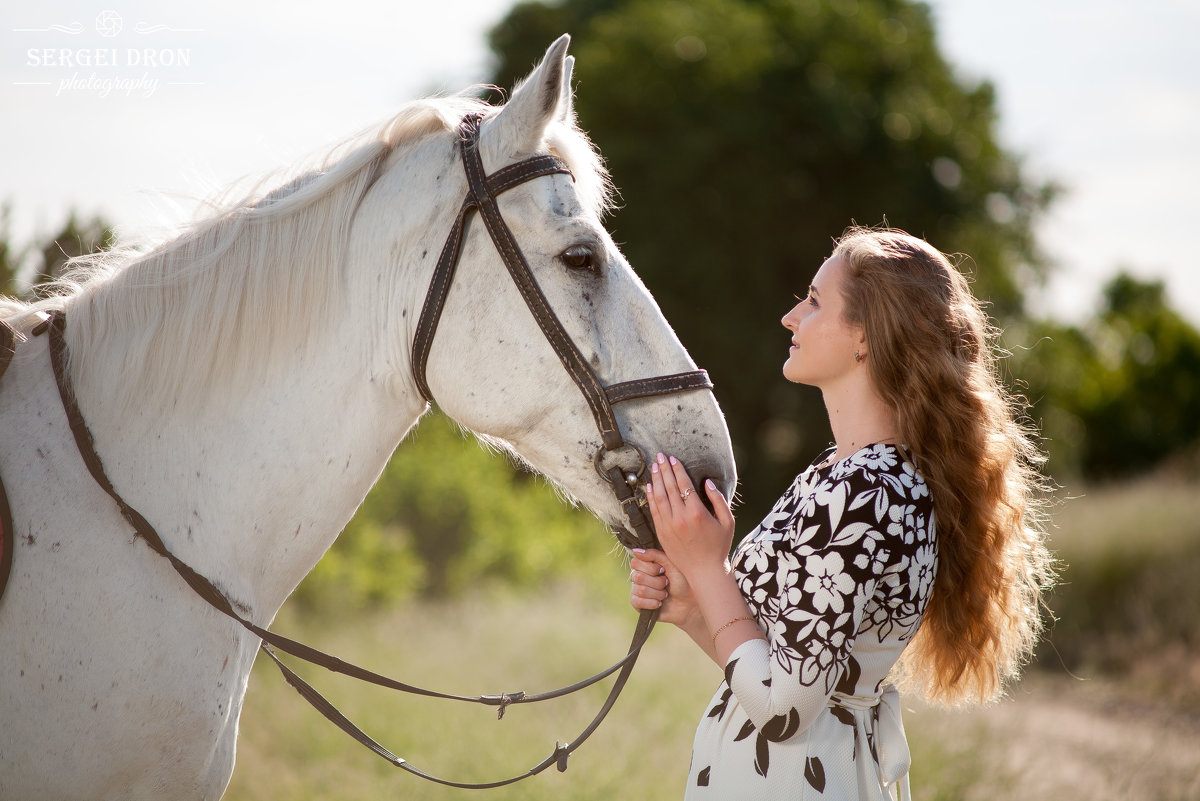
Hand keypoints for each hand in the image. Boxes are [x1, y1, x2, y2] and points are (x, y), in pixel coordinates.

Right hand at [629, 548, 702, 631]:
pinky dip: (652, 603)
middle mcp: (639, 576)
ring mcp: (637, 590)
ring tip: (665, 594)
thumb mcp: (671, 565)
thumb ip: (655, 555)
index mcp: (646, 565)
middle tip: (666, 583)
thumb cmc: (682, 582)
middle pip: (637, 576)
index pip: (635, 562)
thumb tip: (636, 550)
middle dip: (657, 582)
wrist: (688, 604)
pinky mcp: (637, 604)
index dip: (650, 568)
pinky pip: (637, 602)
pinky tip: (659, 603)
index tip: (663, 570)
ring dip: (657, 593)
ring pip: (640, 590)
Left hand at [645, 452, 735, 583]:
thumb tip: (706, 483)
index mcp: (697, 513)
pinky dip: (651, 497)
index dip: (678, 470)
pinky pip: (654, 511)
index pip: (684, 485)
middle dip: (664, 470)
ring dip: (656, 480)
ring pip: (659, 497)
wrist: (704, 571)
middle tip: (659, 456)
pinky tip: (650, 486)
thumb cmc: (719, 546)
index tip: (673, 459)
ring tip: (654, 467)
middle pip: (669, 488)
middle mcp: (681, 518)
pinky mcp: (662, 533)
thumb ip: (718, 500)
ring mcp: (669, 526)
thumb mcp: (727, 521)